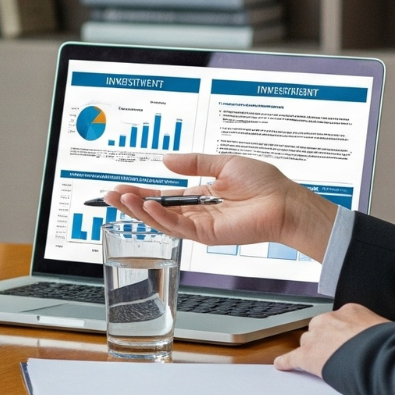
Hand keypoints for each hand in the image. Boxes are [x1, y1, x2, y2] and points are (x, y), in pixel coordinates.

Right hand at [103, 153, 337, 259]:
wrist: (285, 202)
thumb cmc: (264, 184)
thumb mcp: (223, 163)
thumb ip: (194, 162)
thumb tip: (167, 160)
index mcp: (199, 197)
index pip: (162, 196)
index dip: (140, 193)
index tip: (119, 188)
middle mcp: (196, 213)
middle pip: (155, 210)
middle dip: (131, 203)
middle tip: (109, 196)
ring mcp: (200, 226)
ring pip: (161, 220)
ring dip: (140, 210)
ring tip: (122, 198)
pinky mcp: (207, 234)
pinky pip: (178, 227)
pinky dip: (161, 217)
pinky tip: (149, 205)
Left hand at [274, 303, 388, 376]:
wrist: (379, 356)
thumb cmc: (389, 344)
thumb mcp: (387, 329)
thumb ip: (377, 332)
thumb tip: (385, 339)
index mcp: (350, 311)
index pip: (339, 320)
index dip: (342, 333)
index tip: (347, 341)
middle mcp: (330, 319)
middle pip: (320, 329)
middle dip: (326, 341)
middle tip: (338, 354)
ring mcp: (317, 336)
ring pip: (308, 342)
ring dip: (314, 351)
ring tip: (325, 363)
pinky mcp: (309, 355)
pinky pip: (293, 358)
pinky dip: (286, 362)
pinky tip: (281, 365)